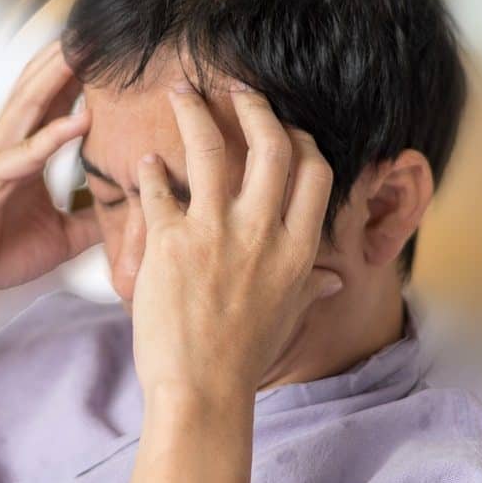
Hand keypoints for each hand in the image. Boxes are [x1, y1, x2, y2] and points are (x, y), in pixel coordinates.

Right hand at [0, 41, 101, 305]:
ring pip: (30, 106)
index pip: (55, 99)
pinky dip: (53, 136)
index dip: (80, 72)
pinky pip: (26, 154)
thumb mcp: (60, 235)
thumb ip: (90, 218)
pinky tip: (81, 120)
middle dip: (69, 56)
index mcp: (24, 150)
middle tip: (102, 28)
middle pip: (40, 87)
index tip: (111, 49)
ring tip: (88, 50)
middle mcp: (8, 143)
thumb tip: (129, 213)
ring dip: (60, 76)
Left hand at [130, 84, 341, 399]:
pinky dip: (149, 169)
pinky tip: (144, 162)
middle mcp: (262, 232)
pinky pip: (158, 187)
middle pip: (272, 144)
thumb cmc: (243, 358)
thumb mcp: (288, 316)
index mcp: (296, 247)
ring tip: (180, 92)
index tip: (284, 126)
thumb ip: (311, 285)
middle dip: (254, 106)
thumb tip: (337, 277)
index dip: (301, 138)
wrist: (201, 393)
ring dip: (193, 111)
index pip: (315, 170)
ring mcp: (216, 233)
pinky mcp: (170, 242)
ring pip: (210, 147)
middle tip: (235, 90)